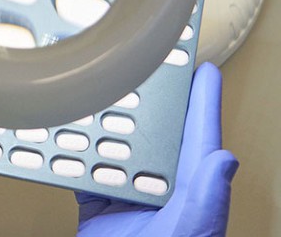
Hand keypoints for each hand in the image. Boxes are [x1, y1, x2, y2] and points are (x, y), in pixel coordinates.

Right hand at [75, 62, 237, 236]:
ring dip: (100, 121)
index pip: (199, 134)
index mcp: (188, 189)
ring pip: (112, 146)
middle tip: (136, 64)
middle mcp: (158, 186)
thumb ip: (205, 201)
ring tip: (91, 92)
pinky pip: (80, 170)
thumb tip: (223, 158)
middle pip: (151, 131)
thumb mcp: (188, 235)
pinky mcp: (96, 205)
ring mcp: (126, 194)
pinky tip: (61, 136)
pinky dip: (68, 153)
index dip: (201, 97)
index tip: (200, 65)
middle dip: (145, 97)